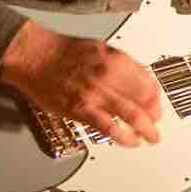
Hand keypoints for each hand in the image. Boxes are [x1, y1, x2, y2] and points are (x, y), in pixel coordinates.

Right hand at [0, 21, 166, 144]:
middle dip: (155, 115)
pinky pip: (111, 128)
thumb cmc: (61, 51)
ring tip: (151, 137)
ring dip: (147, 130)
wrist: (34, 56)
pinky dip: (125, 138)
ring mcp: (97, 94)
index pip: (148, 82)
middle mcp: (110, 76)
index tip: (156, 104)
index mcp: (116, 60)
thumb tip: (135, 81)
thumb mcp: (99, 49)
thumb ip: (119, 65)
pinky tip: (131, 141)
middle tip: (155, 123)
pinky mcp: (82, 110)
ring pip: (134, 116)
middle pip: (145, 101)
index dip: (156, 97)